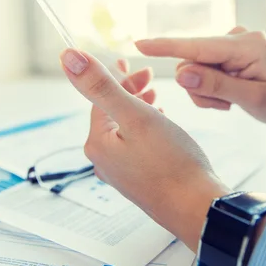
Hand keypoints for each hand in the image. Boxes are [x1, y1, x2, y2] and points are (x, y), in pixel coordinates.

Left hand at [59, 49, 229, 251]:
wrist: (197, 207)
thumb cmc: (171, 163)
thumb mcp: (136, 116)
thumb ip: (102, 86)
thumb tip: (68, 57)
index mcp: (98, 143)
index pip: (100, 98)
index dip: (117, 76)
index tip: (131, 61)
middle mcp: (105, 161)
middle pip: (111, 113)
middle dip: (128, 91)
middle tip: (148, 76)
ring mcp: (122, 174)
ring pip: (125, 129)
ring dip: (138, 108)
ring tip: (156, 97)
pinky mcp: (140, 181)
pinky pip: (135, 145)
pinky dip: (145, 128)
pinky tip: (161, 126)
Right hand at [135, 27, 265, 128]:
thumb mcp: (252, 99)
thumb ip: (216, 86)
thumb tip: (181, 74)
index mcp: (247, 45)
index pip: (198, 46)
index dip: (166, 47)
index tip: (139, 44)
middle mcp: (237, 37)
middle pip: (194, 62)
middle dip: (201, 88)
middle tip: (225, 106)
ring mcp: (232, 42)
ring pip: (195, 68)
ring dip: (207, 90)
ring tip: (231, 101)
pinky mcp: (228, 50)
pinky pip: (203, 68)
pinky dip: (211, 86)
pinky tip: (231, 93)